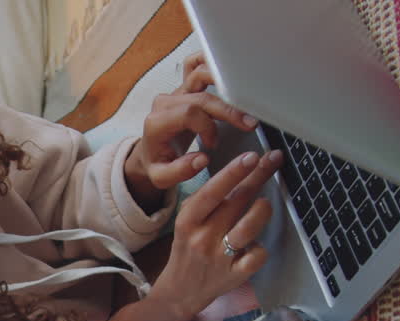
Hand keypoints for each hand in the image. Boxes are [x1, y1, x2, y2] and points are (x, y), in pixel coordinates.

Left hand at [124, 53, 260, 210]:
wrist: (151, 153)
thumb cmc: (157, 163)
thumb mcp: (161, 177)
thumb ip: (179, 172)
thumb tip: (201, 160)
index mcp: (157, 122)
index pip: (189, 113)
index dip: (207, 127)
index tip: (213, 143)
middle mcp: (165, 102)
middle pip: (201, 96)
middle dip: (228, 109)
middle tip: (249, 123)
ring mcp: (174, 92)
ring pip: (201, 75)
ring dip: (226, 86)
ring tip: (244, 100)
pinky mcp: (184, 87)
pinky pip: (195, 65)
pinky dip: (211, 63)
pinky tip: (228, 71)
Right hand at [148, 149, 283, 316]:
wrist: (179, 292)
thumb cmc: (188, 250)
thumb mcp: (186, 222)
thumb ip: (206, 200)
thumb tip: (238, 171)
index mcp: (188, 221)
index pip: (212, 191)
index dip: (233, 172)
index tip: (252, 156)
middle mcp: (203, 238)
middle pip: (236, 202)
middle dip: (258, 176)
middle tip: (273, 160)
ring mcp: (219, 258)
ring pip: (248, 228)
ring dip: (261, 211)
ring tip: (265, 204)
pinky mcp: (234, 276)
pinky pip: (257, 256)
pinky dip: (261, 248)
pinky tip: (256, 245)